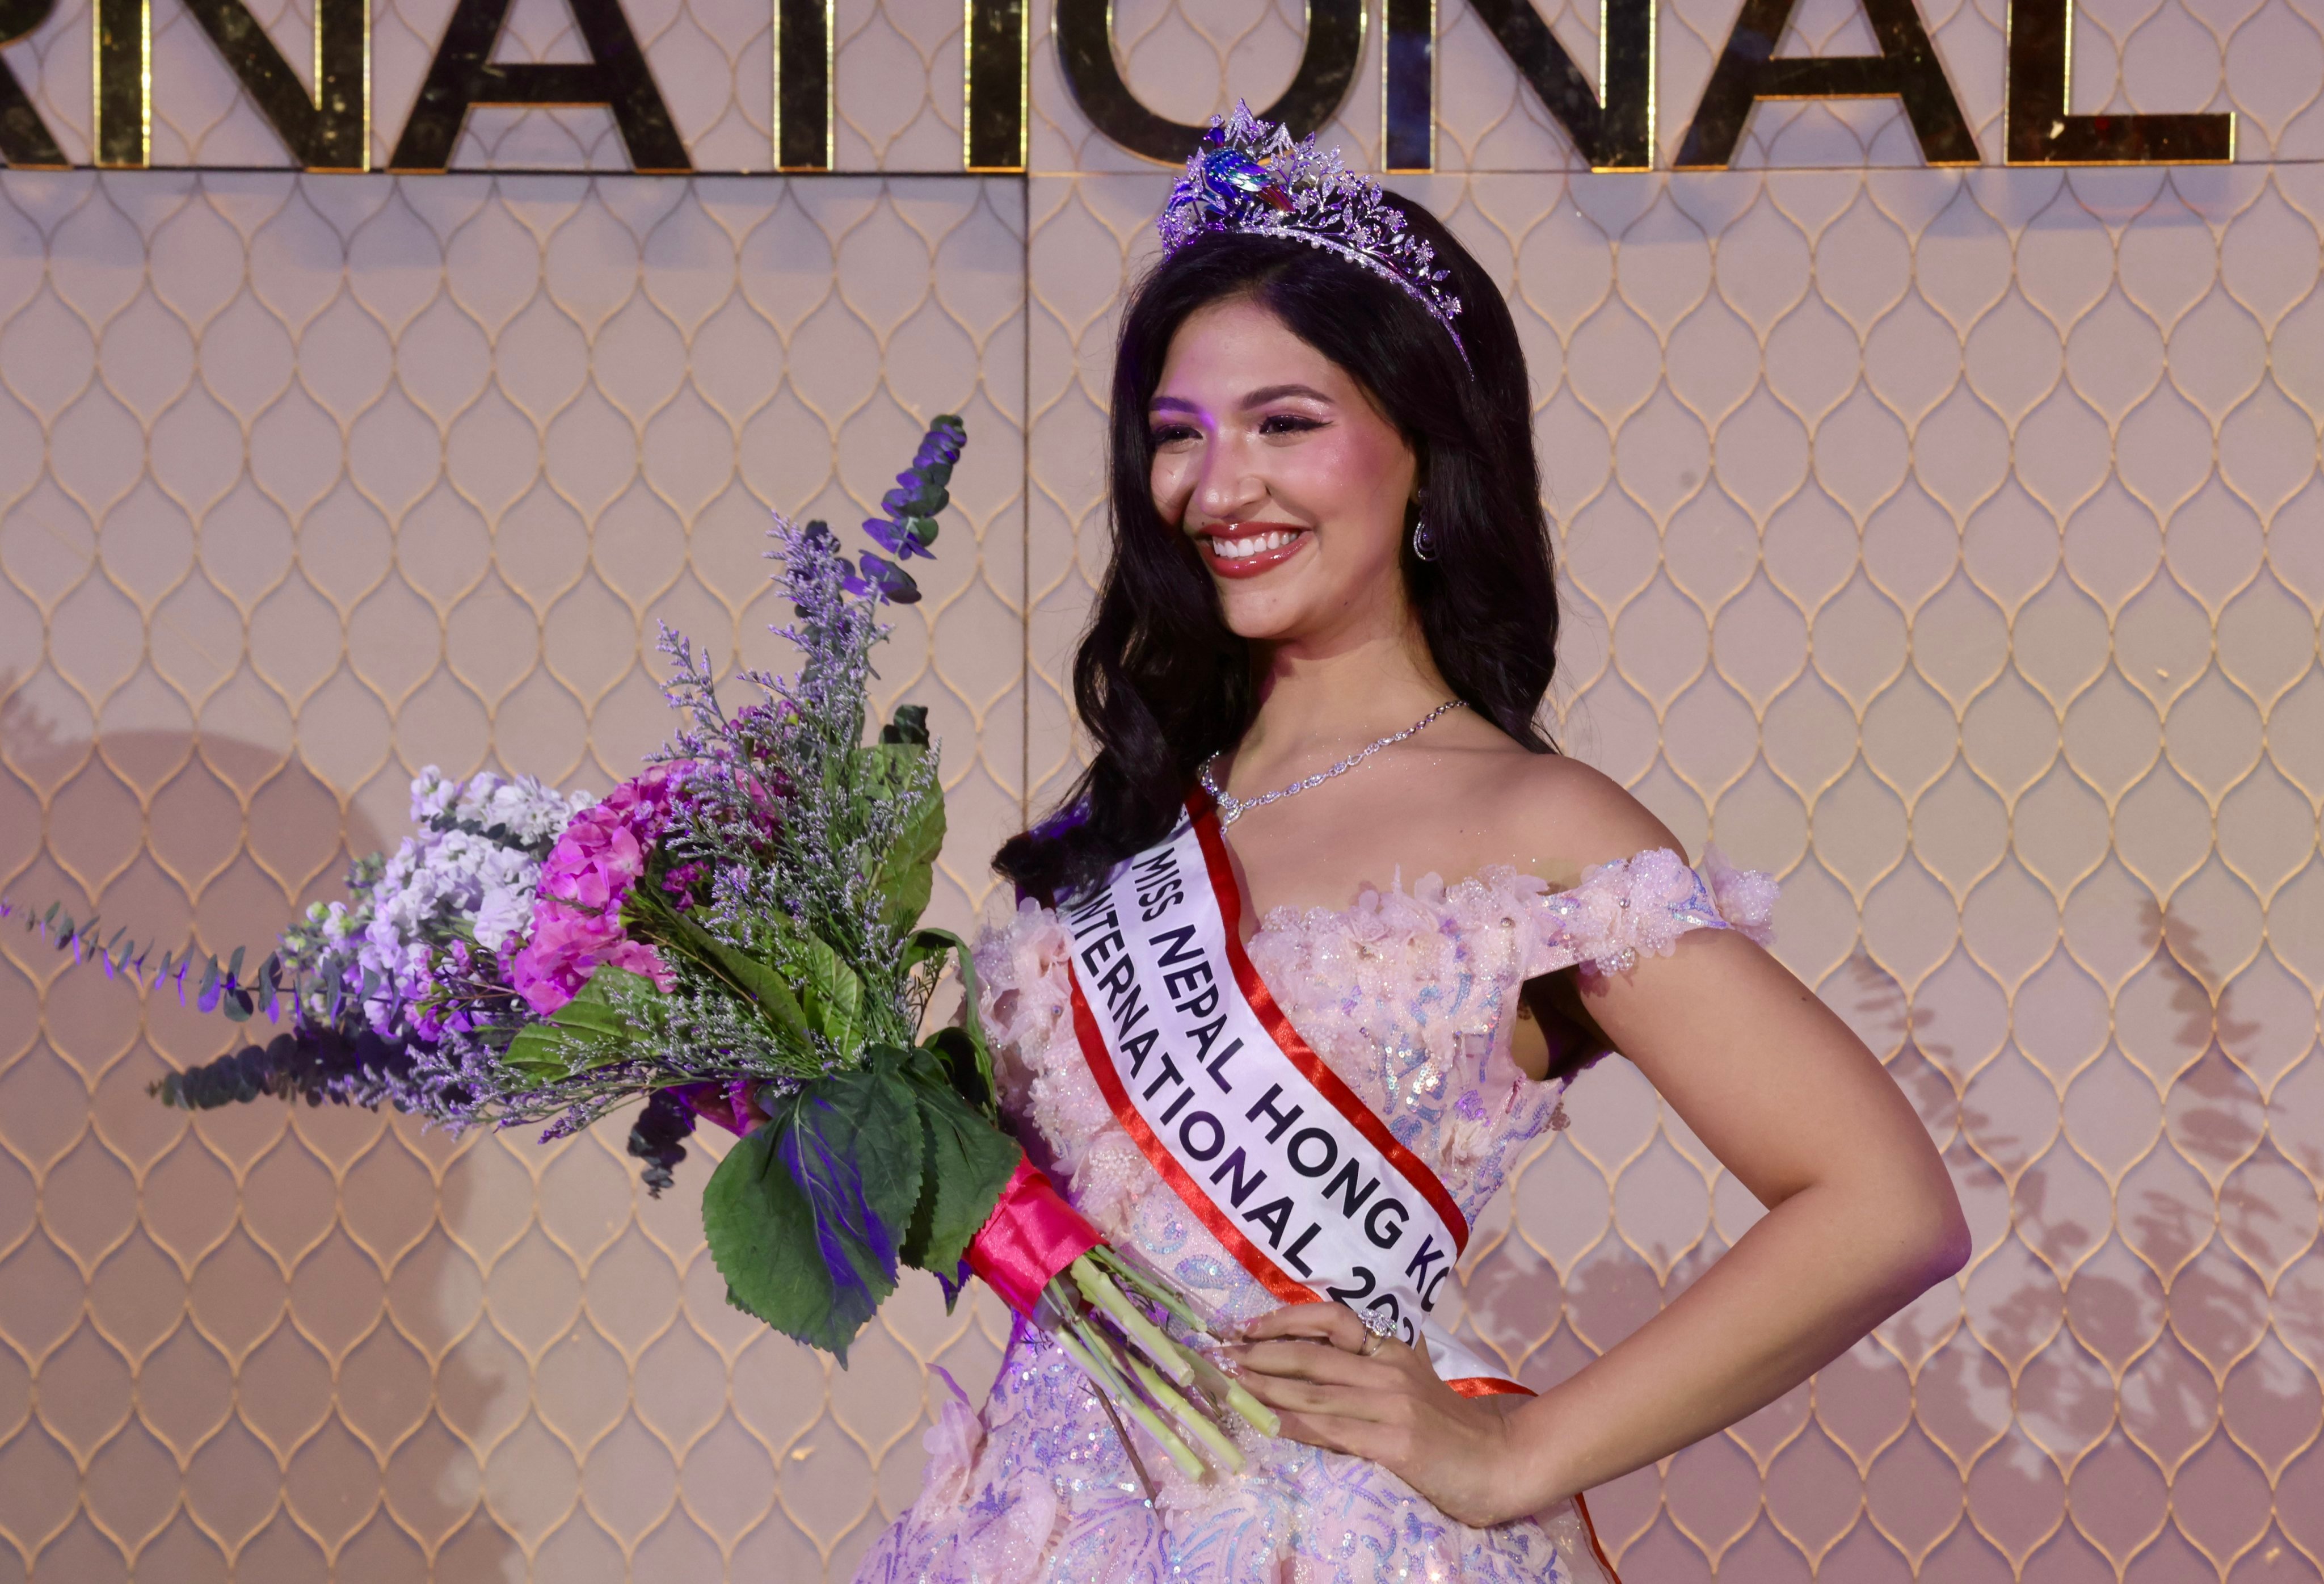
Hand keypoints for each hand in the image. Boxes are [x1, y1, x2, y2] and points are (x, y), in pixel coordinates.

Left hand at [1226, 1303, 1526, 1526]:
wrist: (1502, 1463)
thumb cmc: (1452, 1430)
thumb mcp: (1412, 1386)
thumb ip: (1372, 1371)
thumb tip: (1318, 1363)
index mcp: (1393, 1350)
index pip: (1331, 1319)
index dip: (1283, 1319)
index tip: (1248, 1327)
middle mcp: (1389, 1369)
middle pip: (1311, 1354)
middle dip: (1259, 1353)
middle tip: (1221, 1354)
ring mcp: (1393, 1405)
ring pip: (1313, 1391)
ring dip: (1265, 1388)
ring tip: (1231, 1384)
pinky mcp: (1395, 1442)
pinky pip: (1332, 1430)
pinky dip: (1293, 1425)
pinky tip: (1268, 1424)